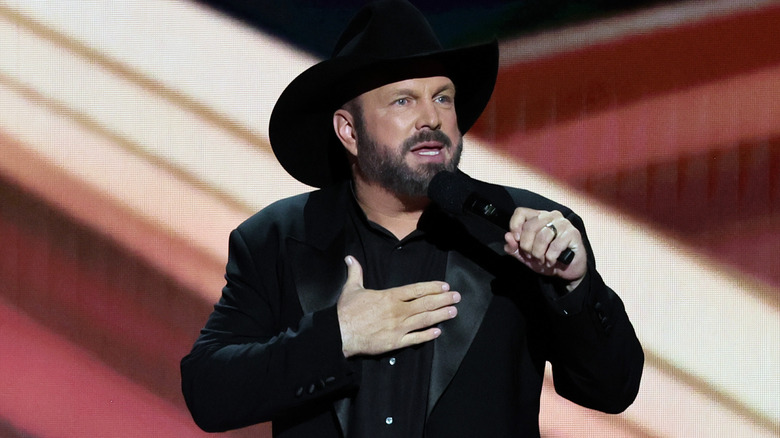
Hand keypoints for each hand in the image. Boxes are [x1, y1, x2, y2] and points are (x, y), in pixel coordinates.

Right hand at [336, 256, 459, 357]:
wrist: (339, 333)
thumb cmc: (346, 311)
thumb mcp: (351, 288)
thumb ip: (355, 272)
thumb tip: (350, 258)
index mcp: (389, 297)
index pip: (416, 290)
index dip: (432, 288)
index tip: (445, 286)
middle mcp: (398, 311)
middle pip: (425, 304)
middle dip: (443, 300)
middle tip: (457, 297)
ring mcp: (398, 327)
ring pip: (424, 320)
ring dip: (440, 315)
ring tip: (453, 312)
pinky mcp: (395, 342)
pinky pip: (415, 339)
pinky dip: (427, 335)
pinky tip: (438, 332)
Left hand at [503, 207, 586, 286]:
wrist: (567, 271)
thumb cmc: (547, 259)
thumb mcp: (526, 256)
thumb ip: (515, 247)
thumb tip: (508, 237)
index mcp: (538, 217)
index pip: (521, 212)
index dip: (515, 226)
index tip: (517, 240)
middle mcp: (551, 216)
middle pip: (531, 225)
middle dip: (527, 245)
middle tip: (531, 256)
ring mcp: (563, 223)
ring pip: (543, 236)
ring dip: (539, 253)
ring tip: (542, 260)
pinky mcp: (573, 233)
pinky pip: (555, 246)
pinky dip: (550, 258)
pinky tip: (551, 262)